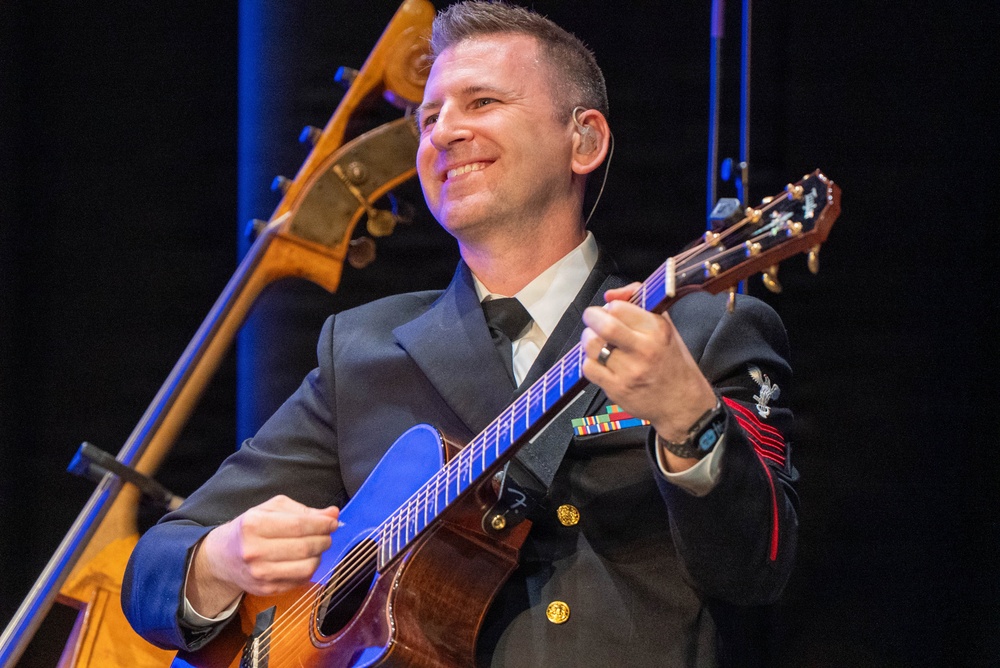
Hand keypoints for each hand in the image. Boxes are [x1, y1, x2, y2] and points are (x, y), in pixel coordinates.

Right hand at [186, 495, 340, 616]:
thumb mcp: (272, 510)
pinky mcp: (267, 589)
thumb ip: (303, 510)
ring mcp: (260, 573)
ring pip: (306, 567)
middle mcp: (255, 550)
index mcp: (254, 524)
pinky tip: (306, 560)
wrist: (224, 557)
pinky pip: (300, 580)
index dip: (322, 524)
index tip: (333, 522)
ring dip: (319, 556)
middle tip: (328, 535)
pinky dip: (310, 569)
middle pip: (304, 547)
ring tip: (317, 547)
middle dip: (324, 539)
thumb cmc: (251, 527)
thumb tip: (333, 513)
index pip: (299, 525)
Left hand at [581, 283, 717, 467]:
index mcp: (657, 330)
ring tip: (596, 341)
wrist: (682, 403)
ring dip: (588, 339)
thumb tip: (610, 295)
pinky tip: (599, 362)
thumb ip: (639, 303)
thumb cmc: (672, 362)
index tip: (611, 311)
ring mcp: (630, 372)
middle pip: (604, 325)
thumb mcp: (666, 327)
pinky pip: (589, 368)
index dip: (610, 307)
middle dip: (591, 317)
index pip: (620, 307)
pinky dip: (589, 362)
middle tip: (592, 319)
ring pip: (591, 346)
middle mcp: (644, 350)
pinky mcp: (617, 389)